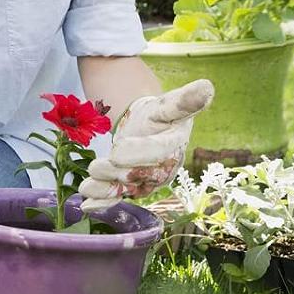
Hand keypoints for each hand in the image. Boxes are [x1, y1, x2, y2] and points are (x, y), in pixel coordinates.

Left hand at [80, 80, 214, 205]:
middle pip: (139, 174)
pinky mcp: (130, 189)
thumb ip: (184, 100)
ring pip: (125, 187)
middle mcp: (162, 169)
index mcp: (174, 146)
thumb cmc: (158, 115)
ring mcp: (146, 182)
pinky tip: (86, 205)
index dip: (139, 152)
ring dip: (104, 187)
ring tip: (86, 184)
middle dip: (116, 172)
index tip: (117, 150)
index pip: (158, 151)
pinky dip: (101, 202)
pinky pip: (116, 198)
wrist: (146, 127)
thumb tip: (208, 88)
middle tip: (96, 167)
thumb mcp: (169, 104)